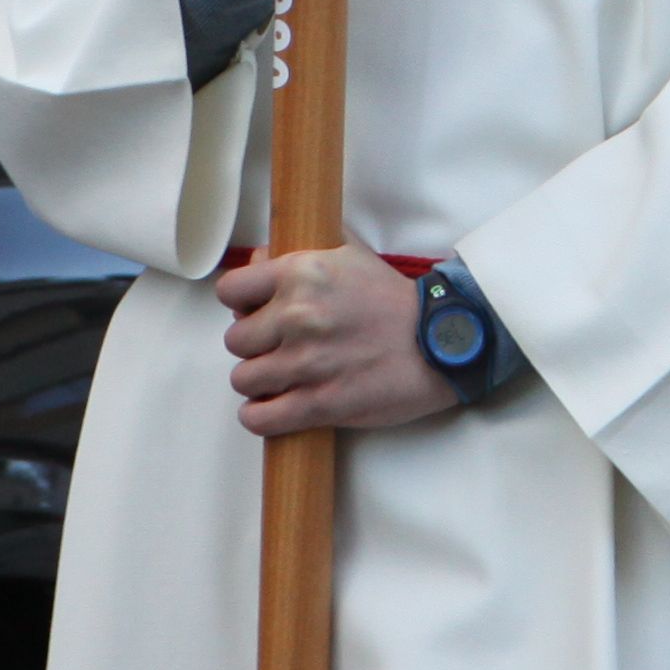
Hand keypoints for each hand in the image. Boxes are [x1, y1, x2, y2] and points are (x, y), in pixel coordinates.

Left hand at [214, 244, 455, 436]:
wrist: (440, 342)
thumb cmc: (396, 300)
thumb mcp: (350, 255)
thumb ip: (301, 251)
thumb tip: (259, 258)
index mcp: (300, 273)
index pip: (230, 290)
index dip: (240, 304)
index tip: (255, 313)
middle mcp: (295, 316)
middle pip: (235, 340)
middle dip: (253, 346)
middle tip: (277, 349)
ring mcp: (305, 363)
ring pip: (243, 379)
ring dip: (259, 381)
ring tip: (281, 379)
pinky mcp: (318, 404)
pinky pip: (259, 418)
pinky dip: (260, 416)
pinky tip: (275, 409)